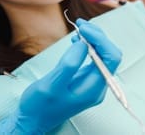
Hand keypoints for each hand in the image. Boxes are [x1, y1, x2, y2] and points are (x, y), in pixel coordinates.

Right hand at [0, 20, 121, 134]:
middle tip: (80, 24)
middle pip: (109, 54)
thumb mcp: (50, 85)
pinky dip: (87, 46)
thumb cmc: (39, 106)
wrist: (33, 120)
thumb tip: (84, 44)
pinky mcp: (85, 79)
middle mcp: (98, 85)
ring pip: (103, 54)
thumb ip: (68, 65)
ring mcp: (92, 82)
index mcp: (94, 88)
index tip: (83, 28)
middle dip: (97, 36)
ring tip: (78, 29)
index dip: (100, 39)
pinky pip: (93, 58)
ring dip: (93, 39)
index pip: (111, 57)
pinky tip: (77, 40)